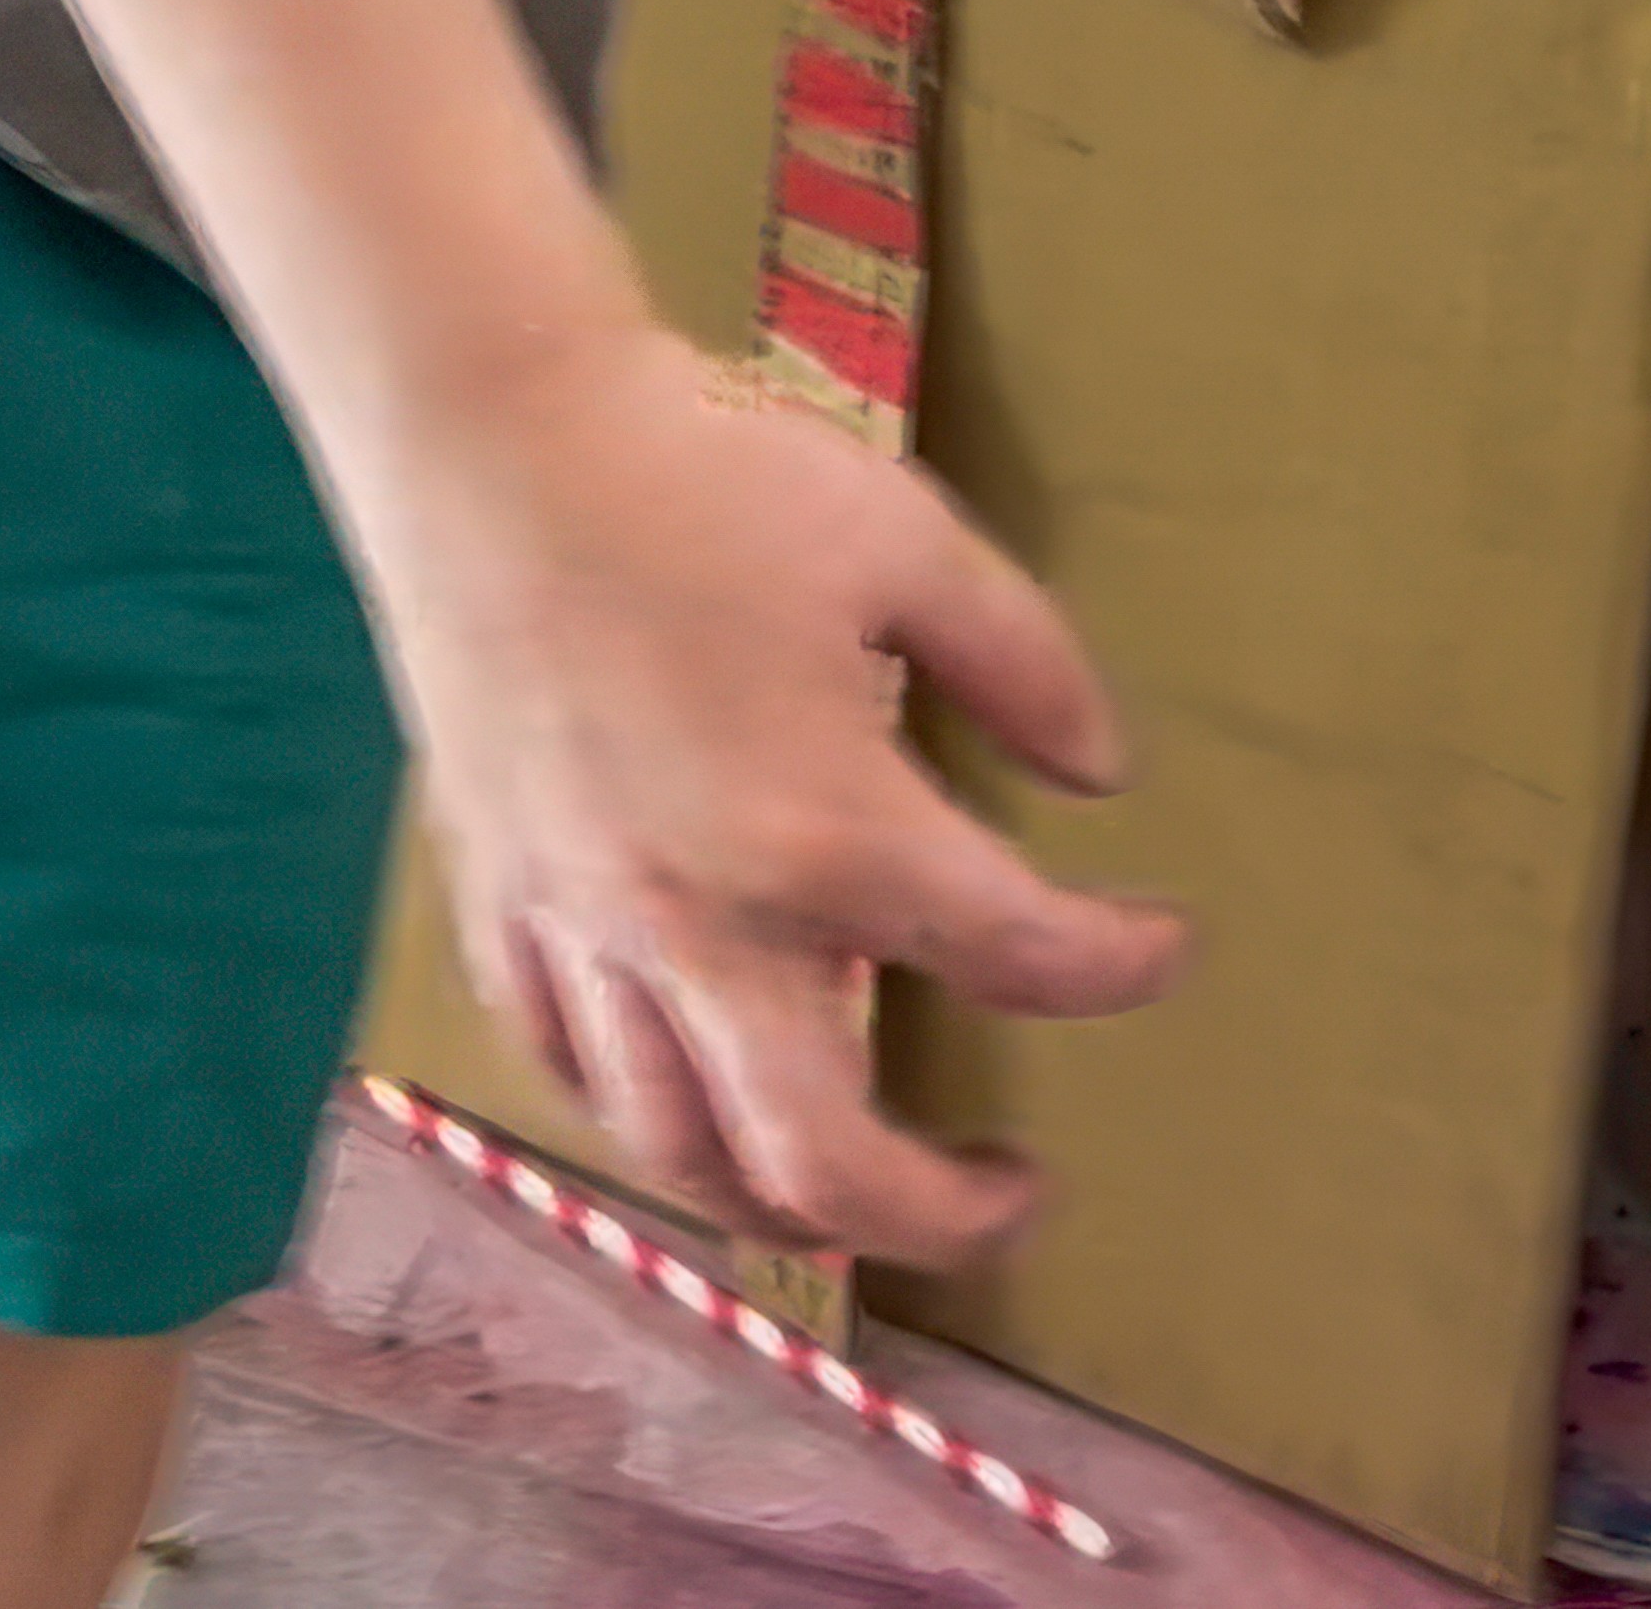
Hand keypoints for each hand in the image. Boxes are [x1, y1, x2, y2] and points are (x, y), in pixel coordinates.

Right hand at [367, 322, 1185, 1272]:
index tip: (1159, 946)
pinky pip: (563, 1070)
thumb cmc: (705, 475)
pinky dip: (641, 1116)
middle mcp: (704, 925)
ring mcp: (587, 930)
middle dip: (942, 1221)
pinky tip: (687, 1091)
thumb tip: (1098, 773)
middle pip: (824, 1168)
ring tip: (858, 1186)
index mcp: (828, 831)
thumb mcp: (906, 536)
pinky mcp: (499, 903)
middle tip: (1012, 1198)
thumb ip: (1024, 664)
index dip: (1117, 965)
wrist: (491, 429)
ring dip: (789, 1209)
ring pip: (680, 1155)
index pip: (1016, 956)